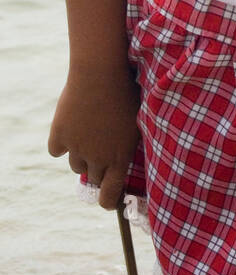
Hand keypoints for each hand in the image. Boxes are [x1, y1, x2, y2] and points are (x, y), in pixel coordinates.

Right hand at [48, 64, 141, 210]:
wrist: (101, 73)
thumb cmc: (128, 92)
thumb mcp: (139, 120)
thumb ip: (131, 143)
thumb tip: (128, 158)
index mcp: (120, 157)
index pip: (110, 194)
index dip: (107, 200)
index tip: (106, 200)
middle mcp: (98, 158)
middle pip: (92, 178)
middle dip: (96, 168)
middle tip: (99, 150)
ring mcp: (76, 148)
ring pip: (75, 165)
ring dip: (81, 155)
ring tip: (89, 131)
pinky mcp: (59, 136)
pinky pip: (56, 150)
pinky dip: (61, 141)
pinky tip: (70, 126)